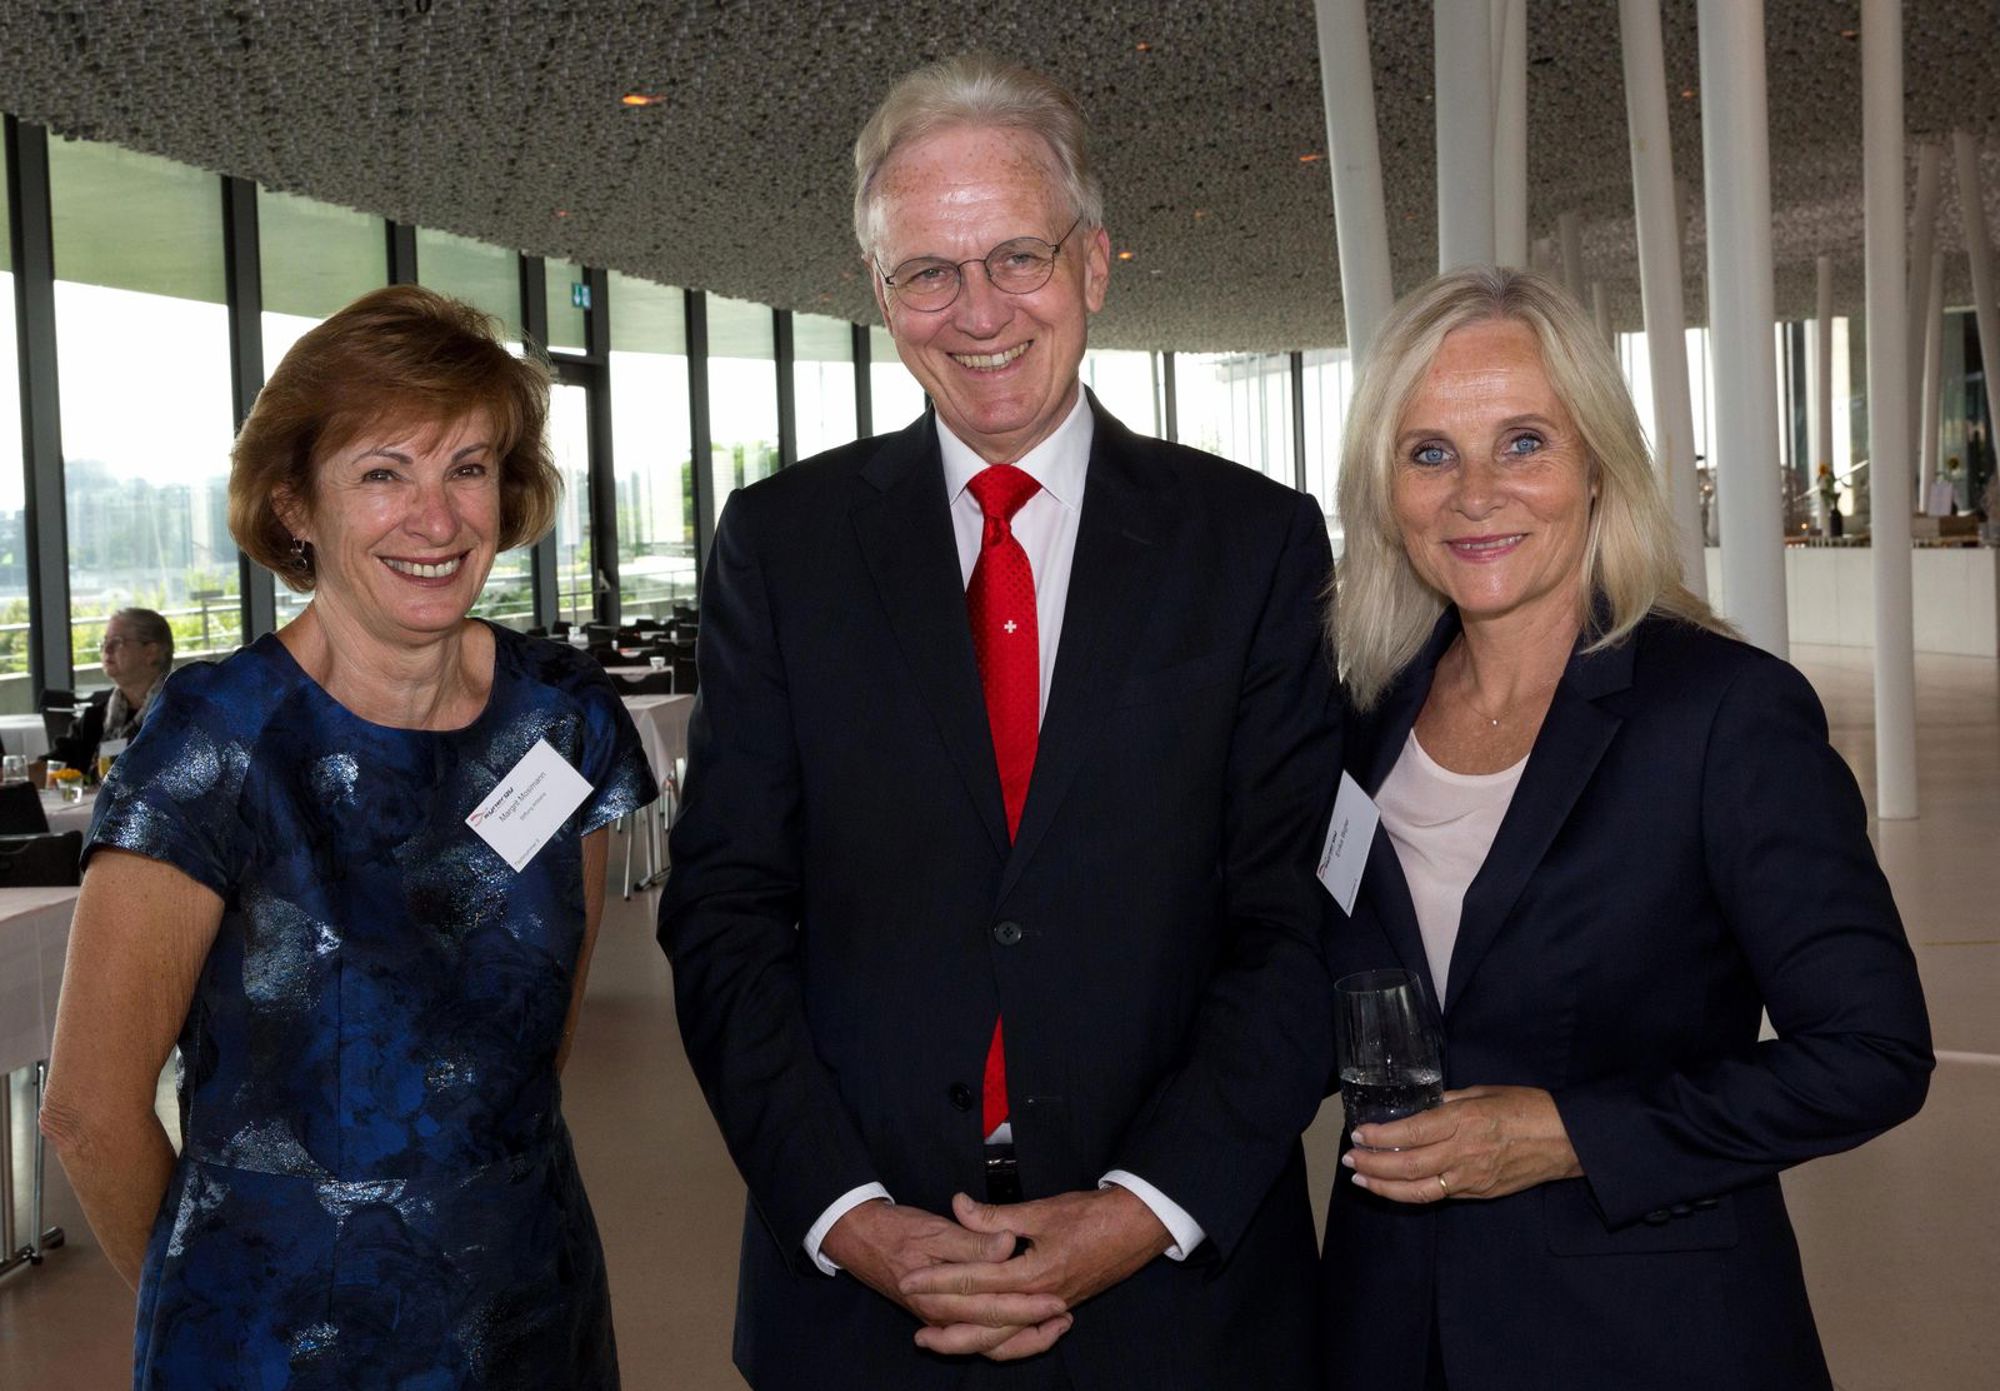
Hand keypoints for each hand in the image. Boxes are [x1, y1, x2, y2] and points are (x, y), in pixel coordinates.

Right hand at [820, 1199, 1071, 1357]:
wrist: (858, 1238)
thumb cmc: (896, 1230)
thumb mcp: (934, 1229)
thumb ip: (972, 1240)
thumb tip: (1006, 1245)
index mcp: (941, 1297)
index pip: (993, 1308)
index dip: (1028, 1307)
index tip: (1058, 1300)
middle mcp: (941, 1317)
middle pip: (994, 1335)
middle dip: (1033, 1329)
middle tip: (1065, 1316)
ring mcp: (940, 1320)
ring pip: (987, 1344)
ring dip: (1021, 1339)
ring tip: (1053, 1327)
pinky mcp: (941, 1316)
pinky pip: (977, 1338)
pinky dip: (1003, 1337)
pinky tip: (1022, 1327)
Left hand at [899, 1188, 1173, 1358]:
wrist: (1137, 1227)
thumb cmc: (1091, 1215)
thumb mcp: (1042, 1210)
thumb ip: (997, 1216)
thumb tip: (958, 1205)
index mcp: (1032, 1273)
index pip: (975, 1281)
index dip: (939, 1281)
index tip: (910, 1280)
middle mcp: (1040, 1299)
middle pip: (984, 1323)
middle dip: (946, 1324)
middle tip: (916, 1327)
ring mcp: (1051, 1308)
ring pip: (1003, 1338)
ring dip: (969, 1342)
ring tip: (939, 1342)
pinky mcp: (1060, 1308)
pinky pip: (1025, 1337)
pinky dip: (1003, 1343)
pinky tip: (985, 1341)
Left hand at [1342, 1085, 1581, 1203]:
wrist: (1567, 1141)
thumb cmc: (1528, 1108)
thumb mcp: (1483, 1092)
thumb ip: (1448, 1100)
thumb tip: (1418, 1105)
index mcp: (1464, 1121)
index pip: (1411, 1133)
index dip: (1380, 1136)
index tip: (1359, 1132)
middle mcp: (1464, 1153)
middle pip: (1407, 1166)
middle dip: (1372, 1164)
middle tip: (1350, 1158)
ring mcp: (1472, 1178)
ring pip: (1419, 1190)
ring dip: (1384, 1187)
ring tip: (1361, 1178)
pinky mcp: (1480, 1194)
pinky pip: (1439, 1196)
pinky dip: (1411, 1194)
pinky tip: (1394, 1187)